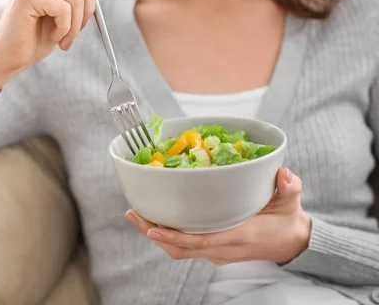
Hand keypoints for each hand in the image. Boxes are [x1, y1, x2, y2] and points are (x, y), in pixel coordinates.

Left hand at [125, 167, 311, 264]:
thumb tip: (284, 175)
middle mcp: (224, 248)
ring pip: (180, 250)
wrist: (293, 244)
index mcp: (240, 236)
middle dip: (154, 233)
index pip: (202, 241)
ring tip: (137, 215)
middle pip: (181, 248)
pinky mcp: (215, 249)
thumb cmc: (288, 221)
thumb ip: (290, 188)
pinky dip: (169, 235)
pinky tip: (156, 219)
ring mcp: (218, 252)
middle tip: (133, 214)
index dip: (174, 236)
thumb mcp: (292, 202)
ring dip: (157, 235)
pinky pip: (186, 247)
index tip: (152, 226)